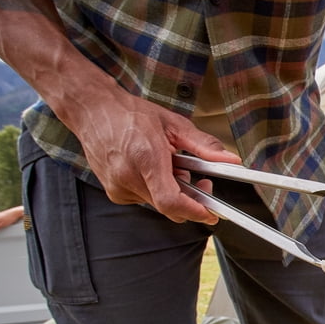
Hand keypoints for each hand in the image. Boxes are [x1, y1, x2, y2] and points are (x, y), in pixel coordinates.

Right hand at [59, 82, 241, 223]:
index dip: (195, 211)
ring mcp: (118, 187)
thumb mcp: (174, 125)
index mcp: (146, 158)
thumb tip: (231, 160)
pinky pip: (144, 199)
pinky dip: (155, 189)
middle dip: (189, 198)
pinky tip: (150, 169)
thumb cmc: (131, 114)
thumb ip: (204, 146)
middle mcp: (128, 177)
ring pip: (158, 204)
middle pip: (169, 206)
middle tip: (198, 179)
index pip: (171, 201)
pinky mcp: (114, 192)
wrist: (93, 111)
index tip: (211, 213)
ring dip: (171, 191)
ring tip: (168, 165)